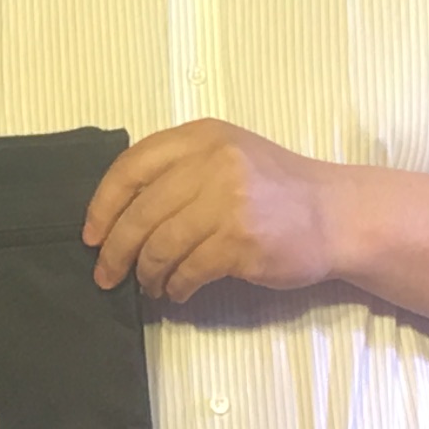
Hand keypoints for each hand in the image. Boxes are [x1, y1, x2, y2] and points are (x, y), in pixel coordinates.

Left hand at [84, 118, 344, 303]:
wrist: (337, 215)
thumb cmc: (277, 190)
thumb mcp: (228, 157)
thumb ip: (179, 171)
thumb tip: (117, 218)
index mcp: (202, 137)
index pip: (131, 167)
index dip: (103, 205)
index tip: (91, 235)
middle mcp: (213, 163)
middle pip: (141, 212)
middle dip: (116, 250)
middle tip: (106, 274)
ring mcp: (229, 202)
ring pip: (161, 245)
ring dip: (147, 273)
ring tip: (148, 285)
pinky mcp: (241, 241)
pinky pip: (189, 270)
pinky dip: (176, 286)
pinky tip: (177, 292)